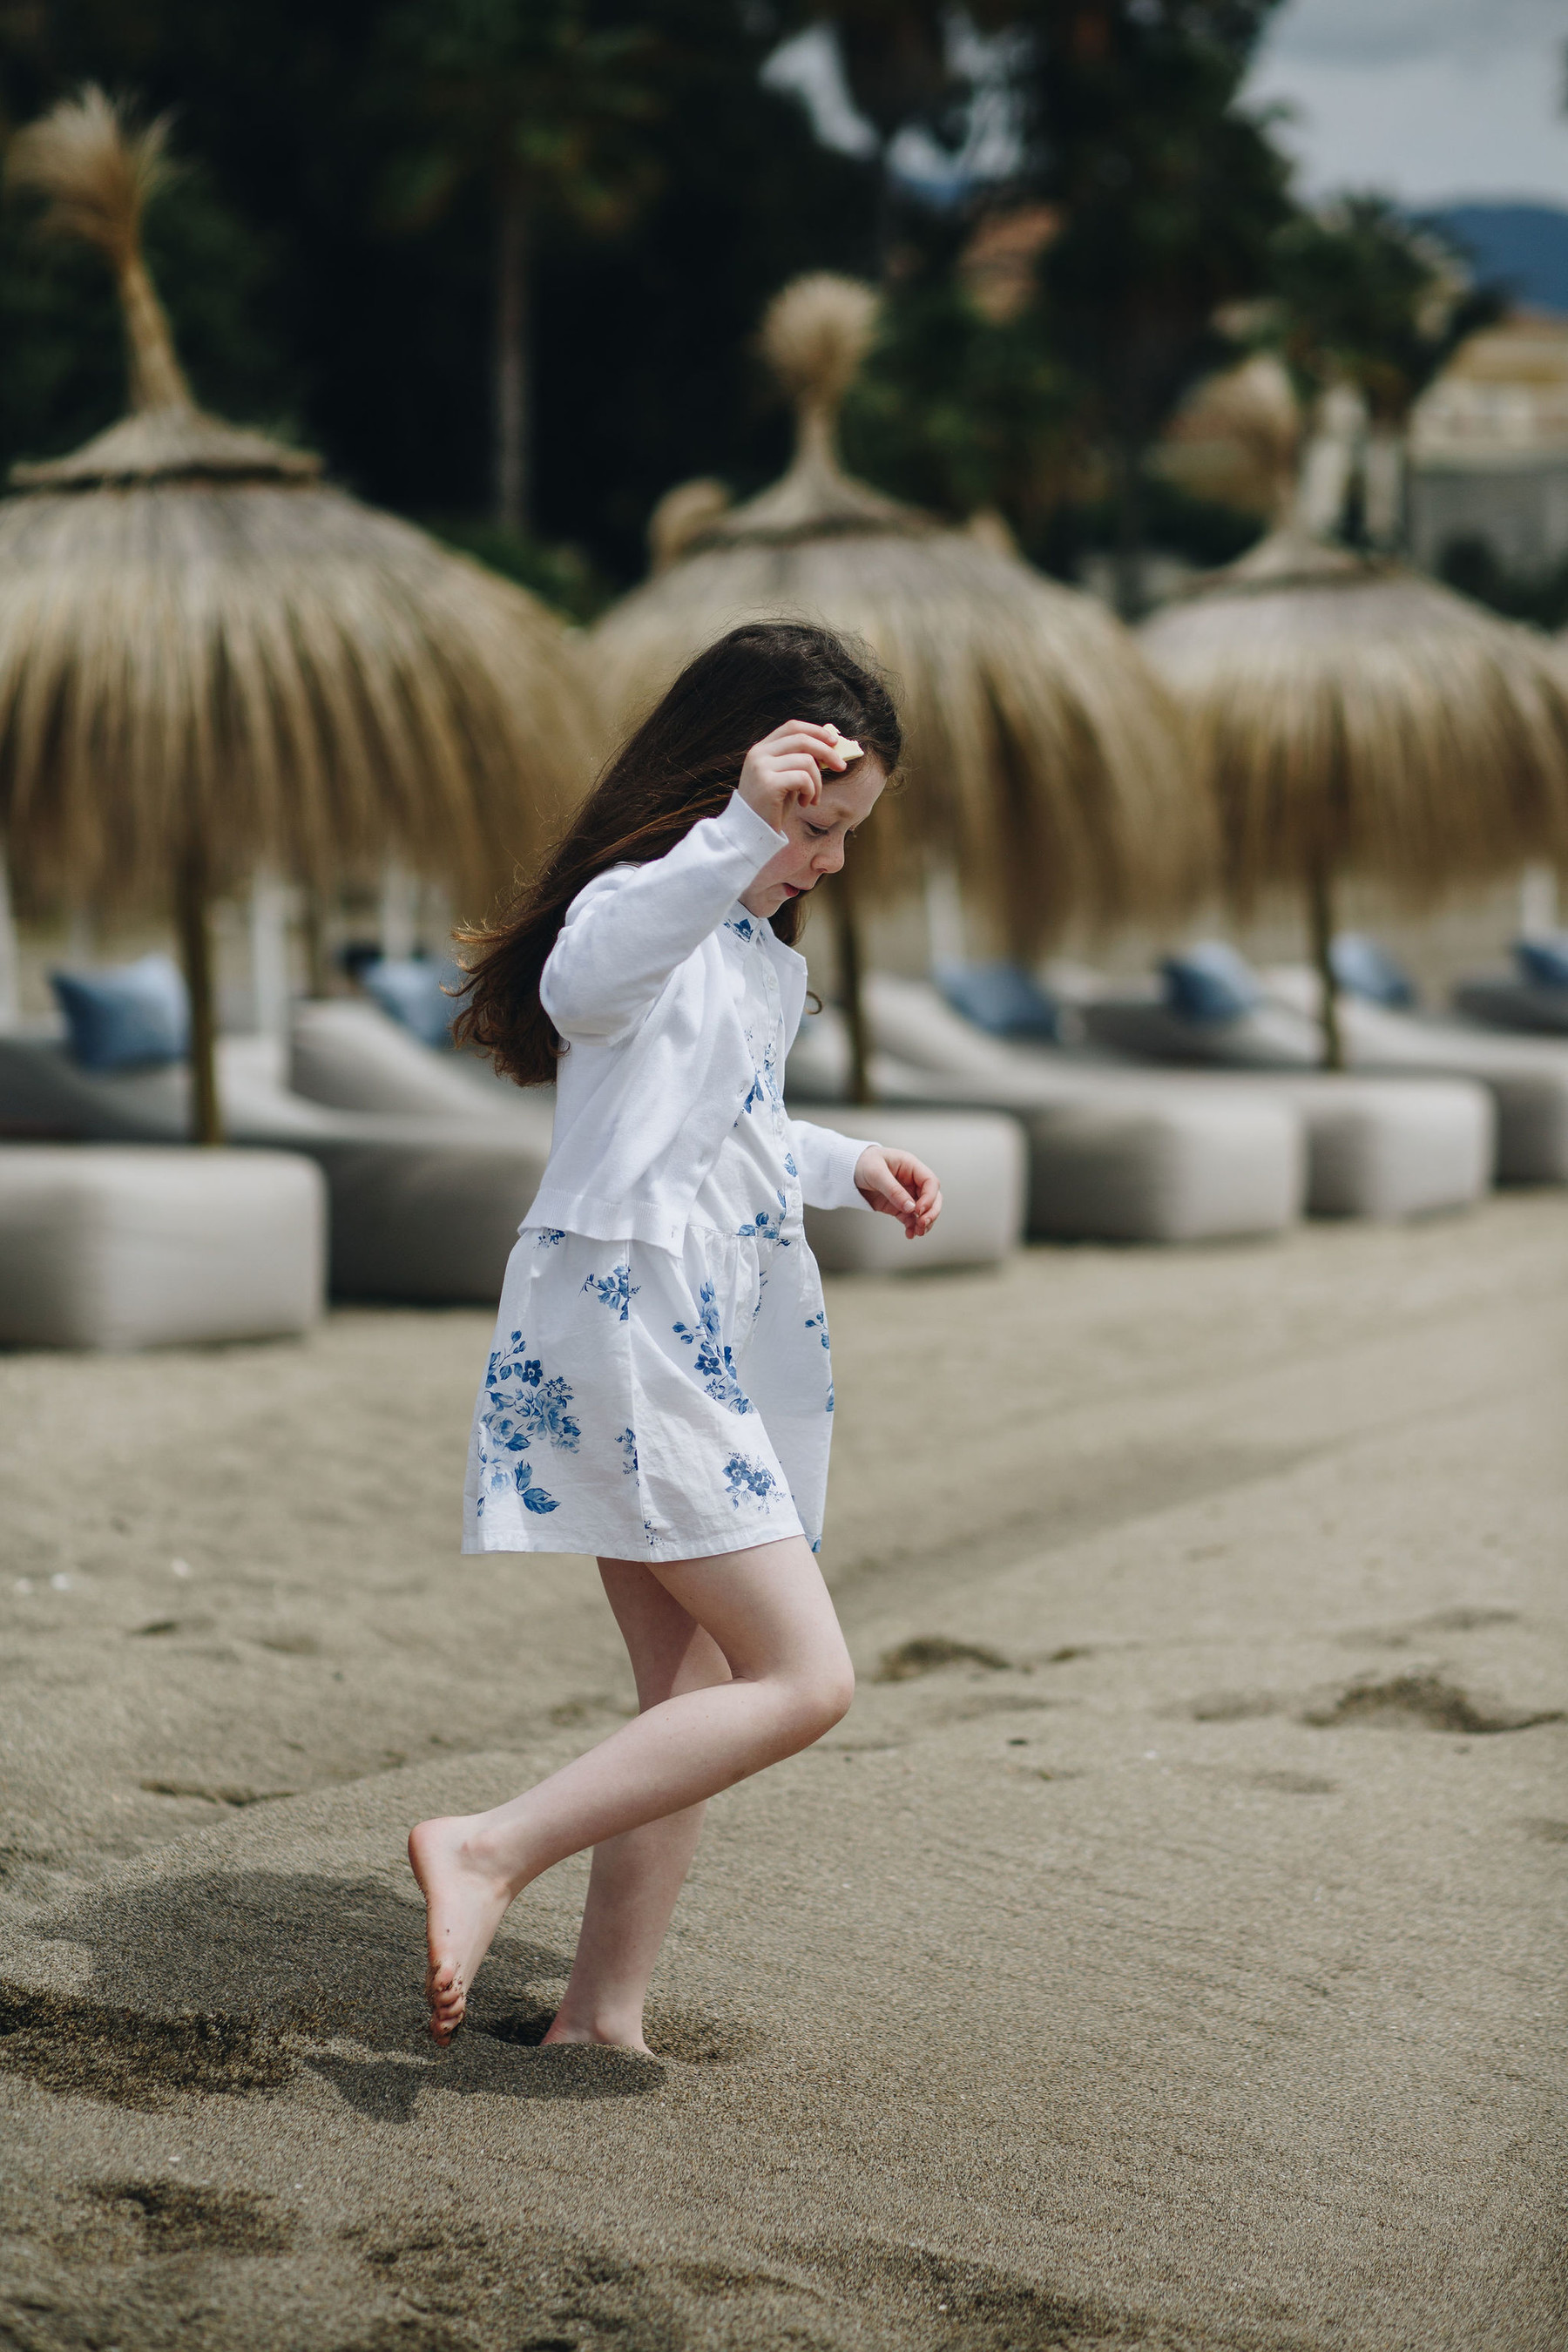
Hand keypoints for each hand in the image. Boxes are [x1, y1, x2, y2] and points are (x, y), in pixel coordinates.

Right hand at [738, 720, 860, 835]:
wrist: (750, 833)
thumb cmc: (772, 806)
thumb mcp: (787, 778)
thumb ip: (800, 759)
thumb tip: (829, 741)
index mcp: (761, 749)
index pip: (792, 727)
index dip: (816, 731)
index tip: (834, 741)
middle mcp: (759, 754)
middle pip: (802, 739)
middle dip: (828, 752)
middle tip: (841, 767)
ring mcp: (761, 768)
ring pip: (806, 761)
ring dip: (818, 782)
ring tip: (812, 798)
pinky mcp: (768, 784)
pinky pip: (803, 779)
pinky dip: (811, 791)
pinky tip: (804, 803)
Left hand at [854, 1145, 941, 1239]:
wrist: (847, 1170)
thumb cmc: (863, 1163)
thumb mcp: (876, 1173)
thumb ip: (893, 1190)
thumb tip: (910, 1207)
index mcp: (911, 1167)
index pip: (930, 1182)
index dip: (929, 1197)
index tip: (919, 1209)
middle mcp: (912, 1181)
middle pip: (933, 1198)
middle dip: (931, 1212)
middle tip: (923, 1224)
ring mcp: (906, 1194)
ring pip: (924, 1210)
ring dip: (924, 1222)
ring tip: (918, 1233)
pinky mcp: (898, 1206)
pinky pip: (910, 1218)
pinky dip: (912, 1227)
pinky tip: (910, 1234)